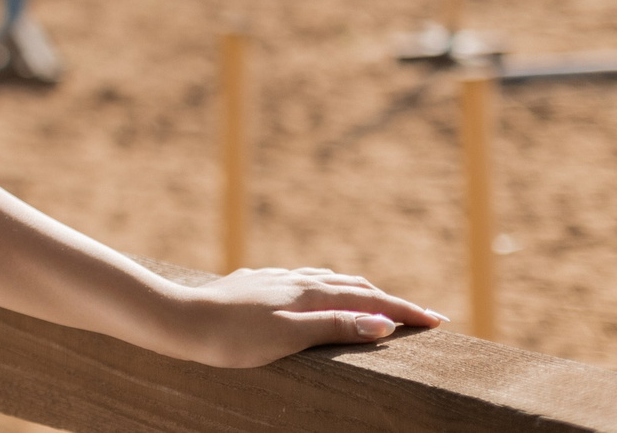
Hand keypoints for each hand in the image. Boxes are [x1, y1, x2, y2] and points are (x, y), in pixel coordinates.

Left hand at [155, 267, 441, 367]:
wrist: (178, 320)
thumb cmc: (233, 336)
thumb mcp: (290, 336)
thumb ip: (335, 326)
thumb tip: (383, 322)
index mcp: (307, 292)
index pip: (368, 300)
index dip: (404, 311)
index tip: (438, 321)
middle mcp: (293, 280)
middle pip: (351, 285)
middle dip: (388, 299)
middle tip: (418, 315)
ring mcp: (272, 280)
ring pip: (325, 279)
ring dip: (356, 290)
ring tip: (374, 301)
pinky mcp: (253, 286)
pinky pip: (300, 282)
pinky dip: (324, 288)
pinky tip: (312, 291)